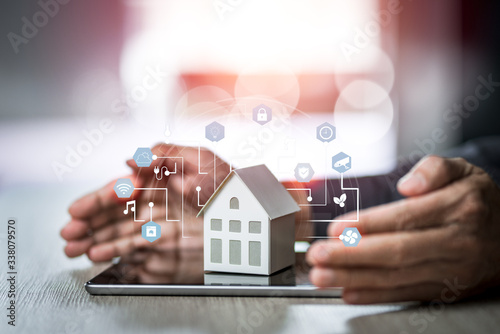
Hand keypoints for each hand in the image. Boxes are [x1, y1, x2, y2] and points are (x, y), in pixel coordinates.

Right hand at [60, 144, 229, 261]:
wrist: (250, 207)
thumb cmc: (226, 180)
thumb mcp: (198, 158)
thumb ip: (164, 154)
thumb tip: (131, 158)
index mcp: (156, 179)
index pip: (119, 190)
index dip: (97, 201)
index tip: (76, 211)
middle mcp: (153, 201)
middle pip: (113, 214)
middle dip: (87, 224)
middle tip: (66, 234)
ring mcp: (157, 222)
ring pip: (118, 231)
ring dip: (94, 240)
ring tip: (73, 249)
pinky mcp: (165, 241)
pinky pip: (135, 246)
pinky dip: (115, 251)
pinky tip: (98, 255)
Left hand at [307, 156, 499, 303]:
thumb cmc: (476, 200)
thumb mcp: (463, 171)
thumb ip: (433, 169)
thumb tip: (408, 185)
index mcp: (459, 207)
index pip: (406, 217)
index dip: (367, 224)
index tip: (336, 228)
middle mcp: (457, 241)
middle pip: (397, 252)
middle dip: (352, 256)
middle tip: (318, 255)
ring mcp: (453, 270)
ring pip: (397, 277)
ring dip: (355, 278)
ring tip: (323, 276)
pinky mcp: (447, 289)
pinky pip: (407, 294)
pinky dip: (375, 295)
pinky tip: (349, 292)